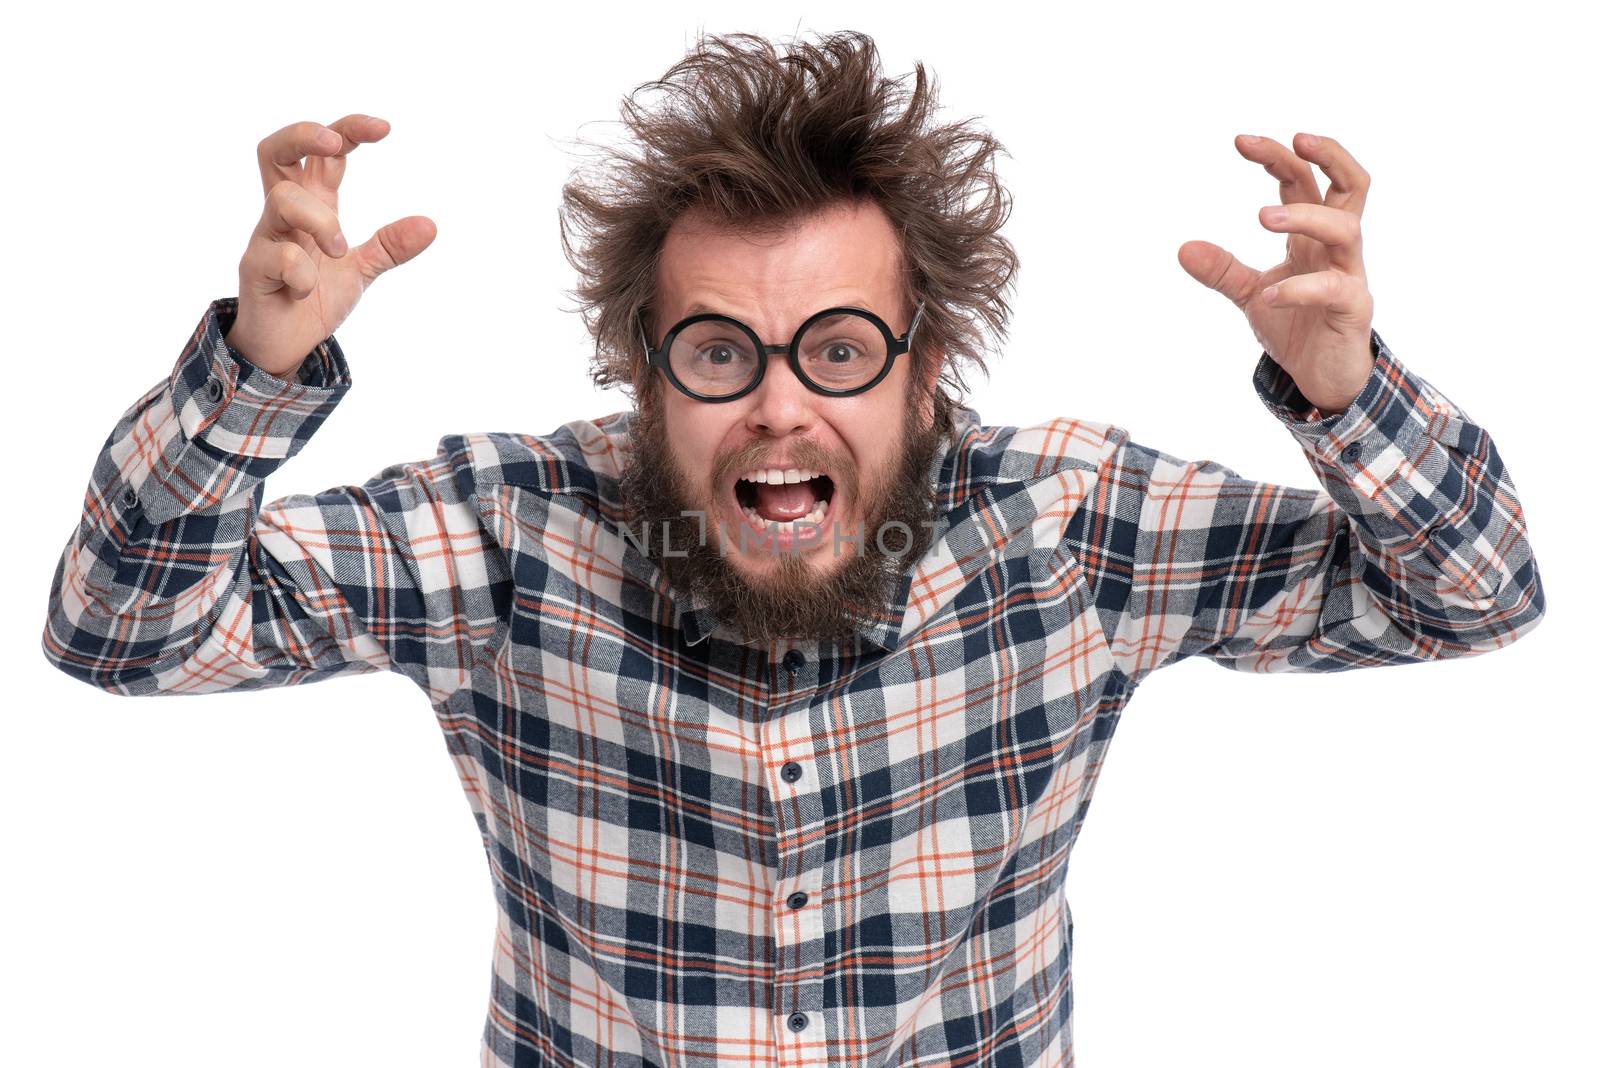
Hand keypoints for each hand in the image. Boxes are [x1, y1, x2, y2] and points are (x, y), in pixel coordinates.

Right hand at [225, 114, 436, 376]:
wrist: (285, 345)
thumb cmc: (313, 298)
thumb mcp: (361, 270)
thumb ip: (390, 247)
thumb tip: (430, 225)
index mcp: (312, 205)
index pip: (324, 152)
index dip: (348, 130)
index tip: (385, 129)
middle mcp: (284, 214)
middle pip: (275, 150)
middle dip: (303, 135)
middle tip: (335, 143)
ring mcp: (266, 239)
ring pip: (282, 199)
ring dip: (320, 221)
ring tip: (339, 251)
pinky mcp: (254, 269)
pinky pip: (277, 257)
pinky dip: (302, 273)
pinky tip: (306, 289)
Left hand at [1177, 133, 1375, 413]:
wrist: (1322, 377)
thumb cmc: (1296, 325)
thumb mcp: (1250, 293)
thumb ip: (1223, 270)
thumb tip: (1183, 248)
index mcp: (1313, 237)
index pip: (1303, 181)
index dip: (1278, 157)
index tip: (1240, 141)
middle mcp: (1337, 248)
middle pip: (1350, 185)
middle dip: (1327, 155)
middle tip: (1292, 139)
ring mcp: (1350, 276)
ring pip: (1346, 229)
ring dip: (1305, 216)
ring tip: (1260, 216)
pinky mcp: (1353, 310)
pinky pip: (1335, 290)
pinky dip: (1300, 288)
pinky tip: (1268, 295)